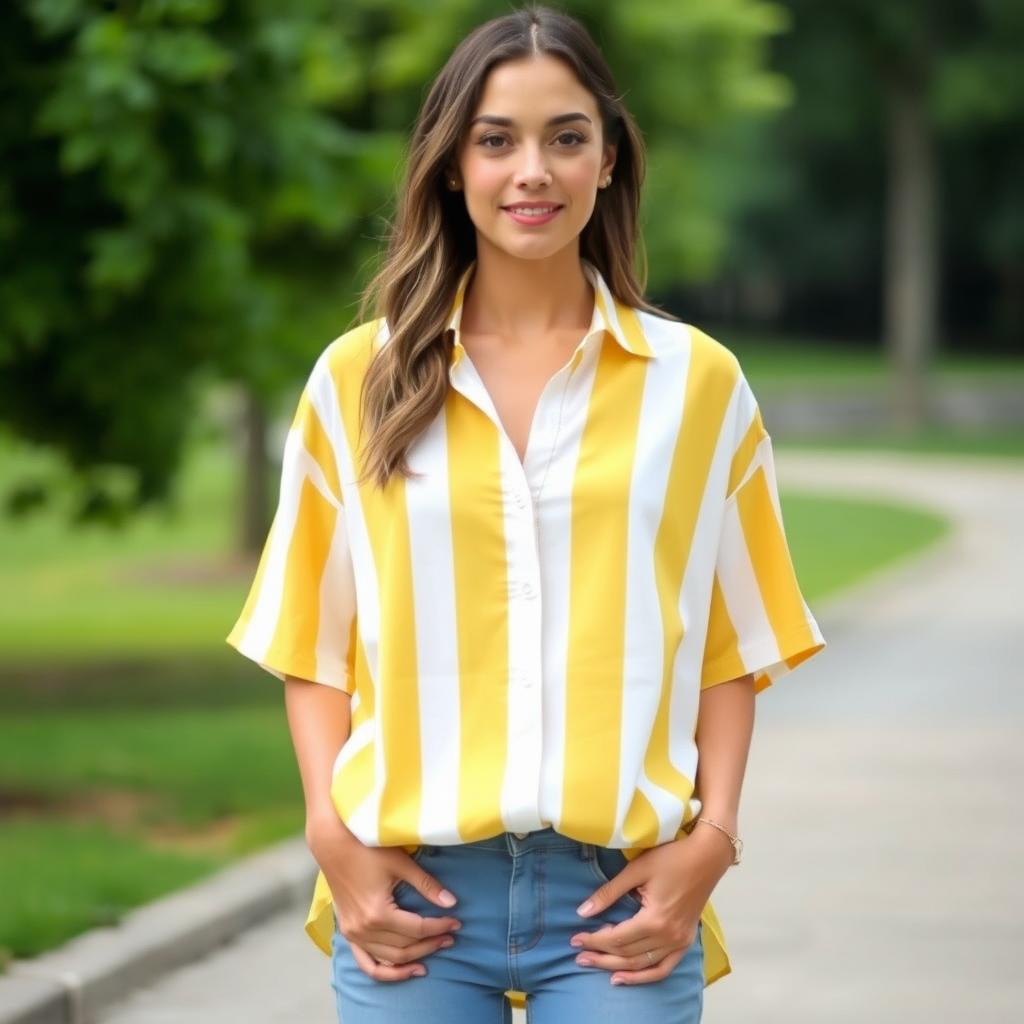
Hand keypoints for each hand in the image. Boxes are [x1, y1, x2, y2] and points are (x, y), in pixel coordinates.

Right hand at [306, 812, 461, 981]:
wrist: (334, 845)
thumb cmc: (368, 849)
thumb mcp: (401, 864)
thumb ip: (426, 885)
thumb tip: (452, 903)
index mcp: (378, 913)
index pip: (417, 928)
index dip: (440, 927)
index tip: (457, 922)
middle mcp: (364, 929)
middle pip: (406, 946)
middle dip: (432, 942)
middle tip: (451, 936)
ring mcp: (353, 935)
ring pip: (390, 959)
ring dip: (415, 957)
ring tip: (435, 949)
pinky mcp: (348, 934)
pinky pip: (367, 964)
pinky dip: (387, 972)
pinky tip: (407, 970)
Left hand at [569, 827, 733, 984]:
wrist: (707, 856)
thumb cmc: (672, 857)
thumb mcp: (637, 870)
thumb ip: (609, 892)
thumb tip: (583, 912)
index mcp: (655, 920)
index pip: (617, 938)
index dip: (594, 940)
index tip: (574, 939)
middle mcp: (668, 937)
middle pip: (627, 954)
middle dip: (600, 956)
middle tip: (578, 955)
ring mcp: (679, 942)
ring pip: (642, 964)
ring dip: (617, 967)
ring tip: (595, 966)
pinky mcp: (685, 942)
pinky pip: (664, 968)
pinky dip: (644, 976)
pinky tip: (624, 976)